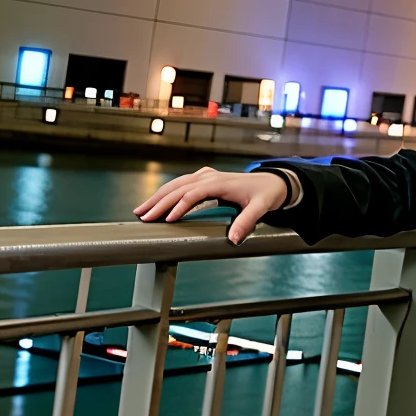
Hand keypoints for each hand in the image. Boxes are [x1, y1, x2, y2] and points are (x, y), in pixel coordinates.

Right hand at [134, 167, 288, 244]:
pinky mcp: (204, 179)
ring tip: (141, 211)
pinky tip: (157, 204)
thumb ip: (246, 222)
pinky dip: (167, 194)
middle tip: (143, 217)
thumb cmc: (266, 194)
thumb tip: (233, 239)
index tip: (168, 220)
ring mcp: (205, 176)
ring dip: (158, 197)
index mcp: (219, 182)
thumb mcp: (260, 208)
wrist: (274, 181)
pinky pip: (181, 185)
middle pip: (178, 188)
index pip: (193, 193)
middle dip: (159, 202)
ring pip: (176, 185)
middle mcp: (209, 176)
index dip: (180, 206)